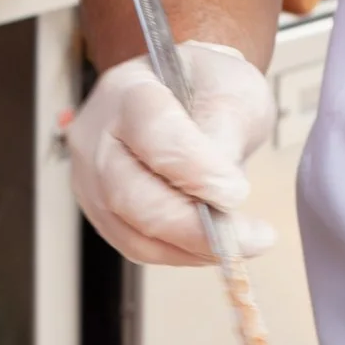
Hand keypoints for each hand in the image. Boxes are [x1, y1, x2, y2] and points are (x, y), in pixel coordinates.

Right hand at [69, 42, 276, 266]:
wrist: (185, 97)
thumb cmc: (208, 90)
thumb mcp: (232, 91)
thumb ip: (226, 134)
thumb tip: (221, 196)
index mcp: (129, 92)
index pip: (154, 135)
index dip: (197, 172)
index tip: (238, 192)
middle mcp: (97, 137)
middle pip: (133, 195)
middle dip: (195, 227)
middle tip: (252, 238)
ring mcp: (91, 180)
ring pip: (135, 232)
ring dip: (194, 248)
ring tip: (242, 244)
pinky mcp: (102, 214)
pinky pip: (138, 248)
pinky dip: (181, 254)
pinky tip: (213, 244)